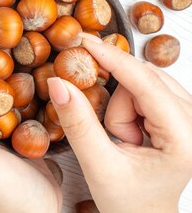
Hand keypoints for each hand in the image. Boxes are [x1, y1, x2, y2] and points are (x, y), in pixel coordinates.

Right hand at [48, 32, 191, 212]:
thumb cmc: (129, 203)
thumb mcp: (98, 166)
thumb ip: (78, 124)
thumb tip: (59, 83)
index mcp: (184, 140)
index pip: (146, 84)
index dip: (112, 59)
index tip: (84, 41)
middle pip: (144, 80)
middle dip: (115, 102)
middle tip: (108, 131)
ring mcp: (190, 117)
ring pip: (142, 83)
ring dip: (120, 106)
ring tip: (121, 140)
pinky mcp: (179, 114)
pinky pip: (144, 90)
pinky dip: (126, 105)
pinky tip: (127, 132)